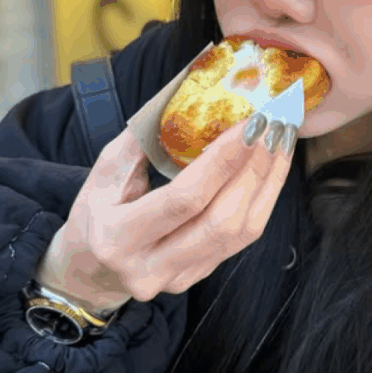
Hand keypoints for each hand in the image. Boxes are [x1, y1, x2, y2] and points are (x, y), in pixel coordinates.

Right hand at [35, 113, 296, 309]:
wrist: (89, 270)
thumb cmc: (97, 209)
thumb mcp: (105, 171)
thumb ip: (142, 139)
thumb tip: (186, 94)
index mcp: (117, 236)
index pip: (185, 198)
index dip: (224, 160)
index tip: (251, 123)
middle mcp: (149, 266)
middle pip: (221, 220)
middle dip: (255, 169)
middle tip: (275, 128)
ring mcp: (177, 278)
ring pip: (239, 234)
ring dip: (267, 183)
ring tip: (282, 143)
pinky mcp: (198, 278)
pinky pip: (241, 240)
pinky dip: (262, 199)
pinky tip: (271, 168)